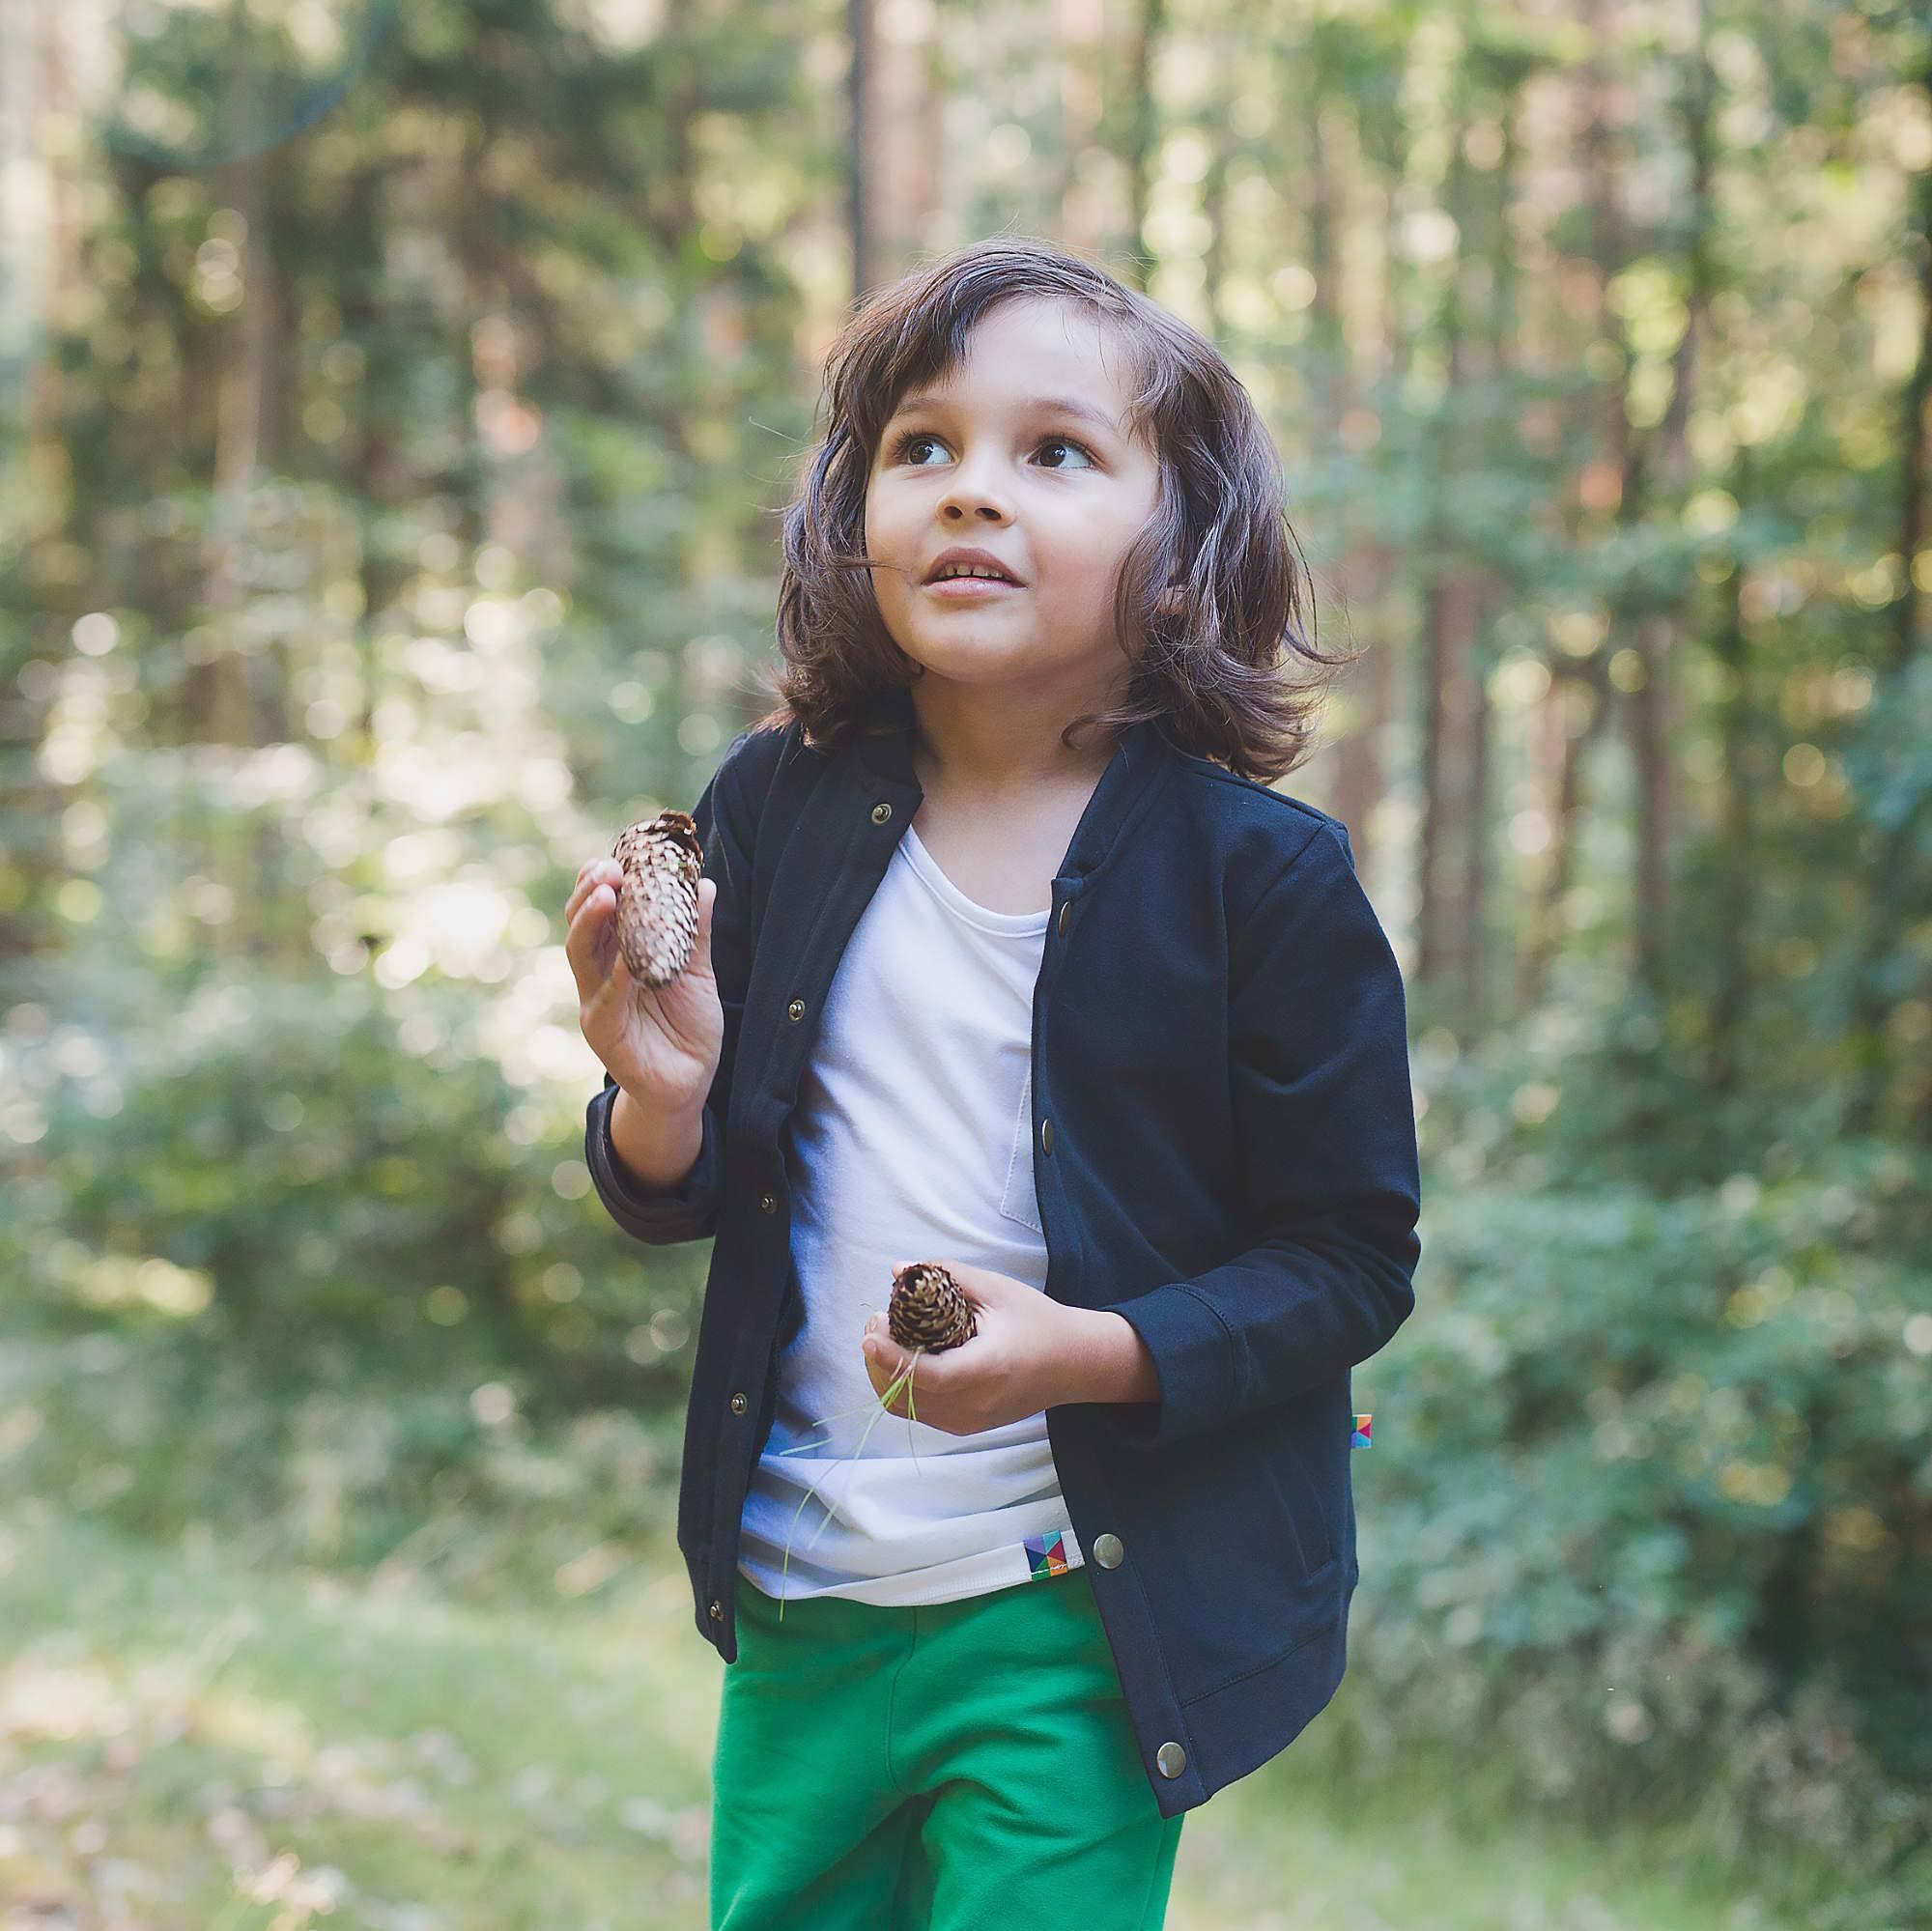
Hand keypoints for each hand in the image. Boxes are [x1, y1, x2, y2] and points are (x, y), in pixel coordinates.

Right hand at [565, 854, 721, 1113]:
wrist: (689, 1084)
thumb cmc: (688, 1027)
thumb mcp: (697, 972)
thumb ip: (695, 932)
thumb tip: (704, 884)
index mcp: (617, 955)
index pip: (601, 911)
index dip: (602, 882)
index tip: (617, 855)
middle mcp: (599, 974)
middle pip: (582, 925)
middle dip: (591, 892)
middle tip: (609, 868)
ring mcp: (596, 1001)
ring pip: (581, 954)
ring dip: (592, 922)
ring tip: (608, 894)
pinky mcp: (603, 1031)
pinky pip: (606, 999)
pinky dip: (616, 976)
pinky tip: (627, 957)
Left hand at [861, 1260, 1085, 1435]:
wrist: (1073, 1363)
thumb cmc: (1038, 1322)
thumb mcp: (997, 1290)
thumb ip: (948, 1276)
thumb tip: (900, 1270)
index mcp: (985, 1369)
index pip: (926, 1375)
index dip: (891, 1356)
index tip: (871, 1332)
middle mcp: (973, 1404)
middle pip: (905, 1394)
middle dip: (880, 1358)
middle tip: (877, 1321)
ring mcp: (967, 1421)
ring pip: (905, 1407)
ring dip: (885, 1373)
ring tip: (885, 1336)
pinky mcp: (965, 1426)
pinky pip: (918, 1410)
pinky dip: (900, 1386)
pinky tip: (903, 1356)